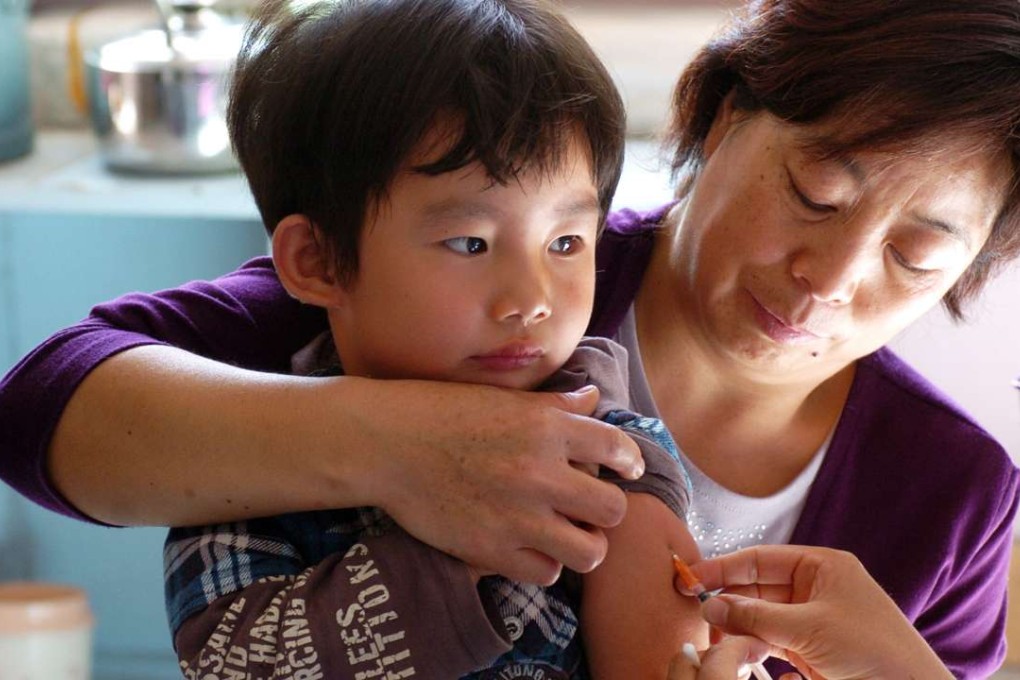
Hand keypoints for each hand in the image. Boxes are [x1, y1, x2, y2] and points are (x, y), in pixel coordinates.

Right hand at [361, 379, 644, 584]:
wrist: (387, 444)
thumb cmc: (442, 413)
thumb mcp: (503, 400)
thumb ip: (555, 407)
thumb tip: (593, 399)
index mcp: (546, 428)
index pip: (617, 449)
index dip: (629, 462)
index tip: (625, 470)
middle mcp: (539, 473)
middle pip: (612, 509)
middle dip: (606, 509)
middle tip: (587, 507)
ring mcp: (517, 515)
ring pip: (589, 552)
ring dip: (583, 544)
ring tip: (566, 534)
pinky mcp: (491, 549)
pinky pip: (546, 573)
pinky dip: (544, 563)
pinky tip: (531, 547)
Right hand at [679, 546, 953, 679]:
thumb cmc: (873, 652)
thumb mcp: (809, 629)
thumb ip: (755, 616)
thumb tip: (711, 607)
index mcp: (822, 567)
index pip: (760, 559)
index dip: (723, 568)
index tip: (691, 578)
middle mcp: (816, 588)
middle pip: (757, 587)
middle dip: (727, 599)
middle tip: (695, 610)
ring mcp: (814, 620)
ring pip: (761, 617)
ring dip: (737, 627)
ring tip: (712, 637)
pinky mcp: (812, 650)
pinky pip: (772, 642)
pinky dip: (753, 648)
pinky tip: (736, 654)